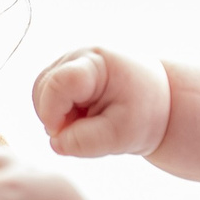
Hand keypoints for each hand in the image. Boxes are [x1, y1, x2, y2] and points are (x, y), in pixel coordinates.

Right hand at [32, 49, 169, 158]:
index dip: (52, 113)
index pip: (57, 84)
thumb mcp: (121, 135)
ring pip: (41, 94)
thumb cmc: (145, 114)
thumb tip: (55, 143)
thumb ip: (85, 142)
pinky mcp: (64, 73)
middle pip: (43, 89)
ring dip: (58, 117)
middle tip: (86, 131)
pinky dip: (60, 114)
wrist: (158, 101)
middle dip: (55, 118)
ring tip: (89, 124)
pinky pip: (47, 97)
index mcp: (97, 63)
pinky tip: (84, 118)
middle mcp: (78, 56)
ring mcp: (69, 63)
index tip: (64, 134)